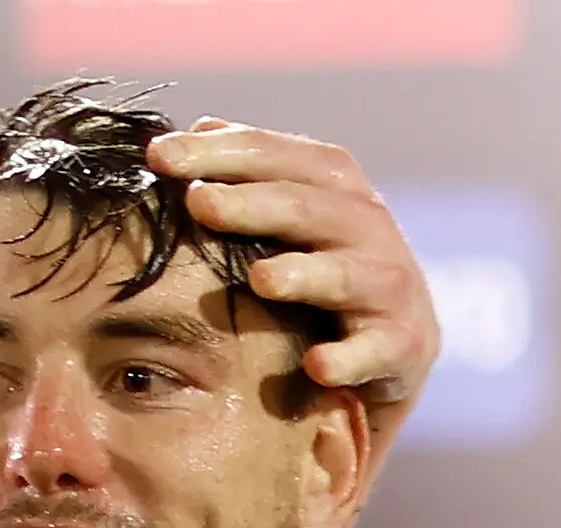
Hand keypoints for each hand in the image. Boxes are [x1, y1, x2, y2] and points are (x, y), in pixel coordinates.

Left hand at [146, 120, 438, 416]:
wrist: (397, 344)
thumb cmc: (327, 271)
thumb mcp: (296, 218)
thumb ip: (253, 176)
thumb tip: (200, 128)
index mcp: (335, 187)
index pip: (275, 156)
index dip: (218, 152)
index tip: (157, 156)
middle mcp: (368, 227)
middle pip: (308, 208)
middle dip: (252, 204)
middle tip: (197, 203)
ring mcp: (390, 287)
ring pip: (346, 275)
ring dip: (304, 274)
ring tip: (261, 279)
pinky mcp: (404, 346)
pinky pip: (374, 352)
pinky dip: (349, 359)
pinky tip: (317, 366)